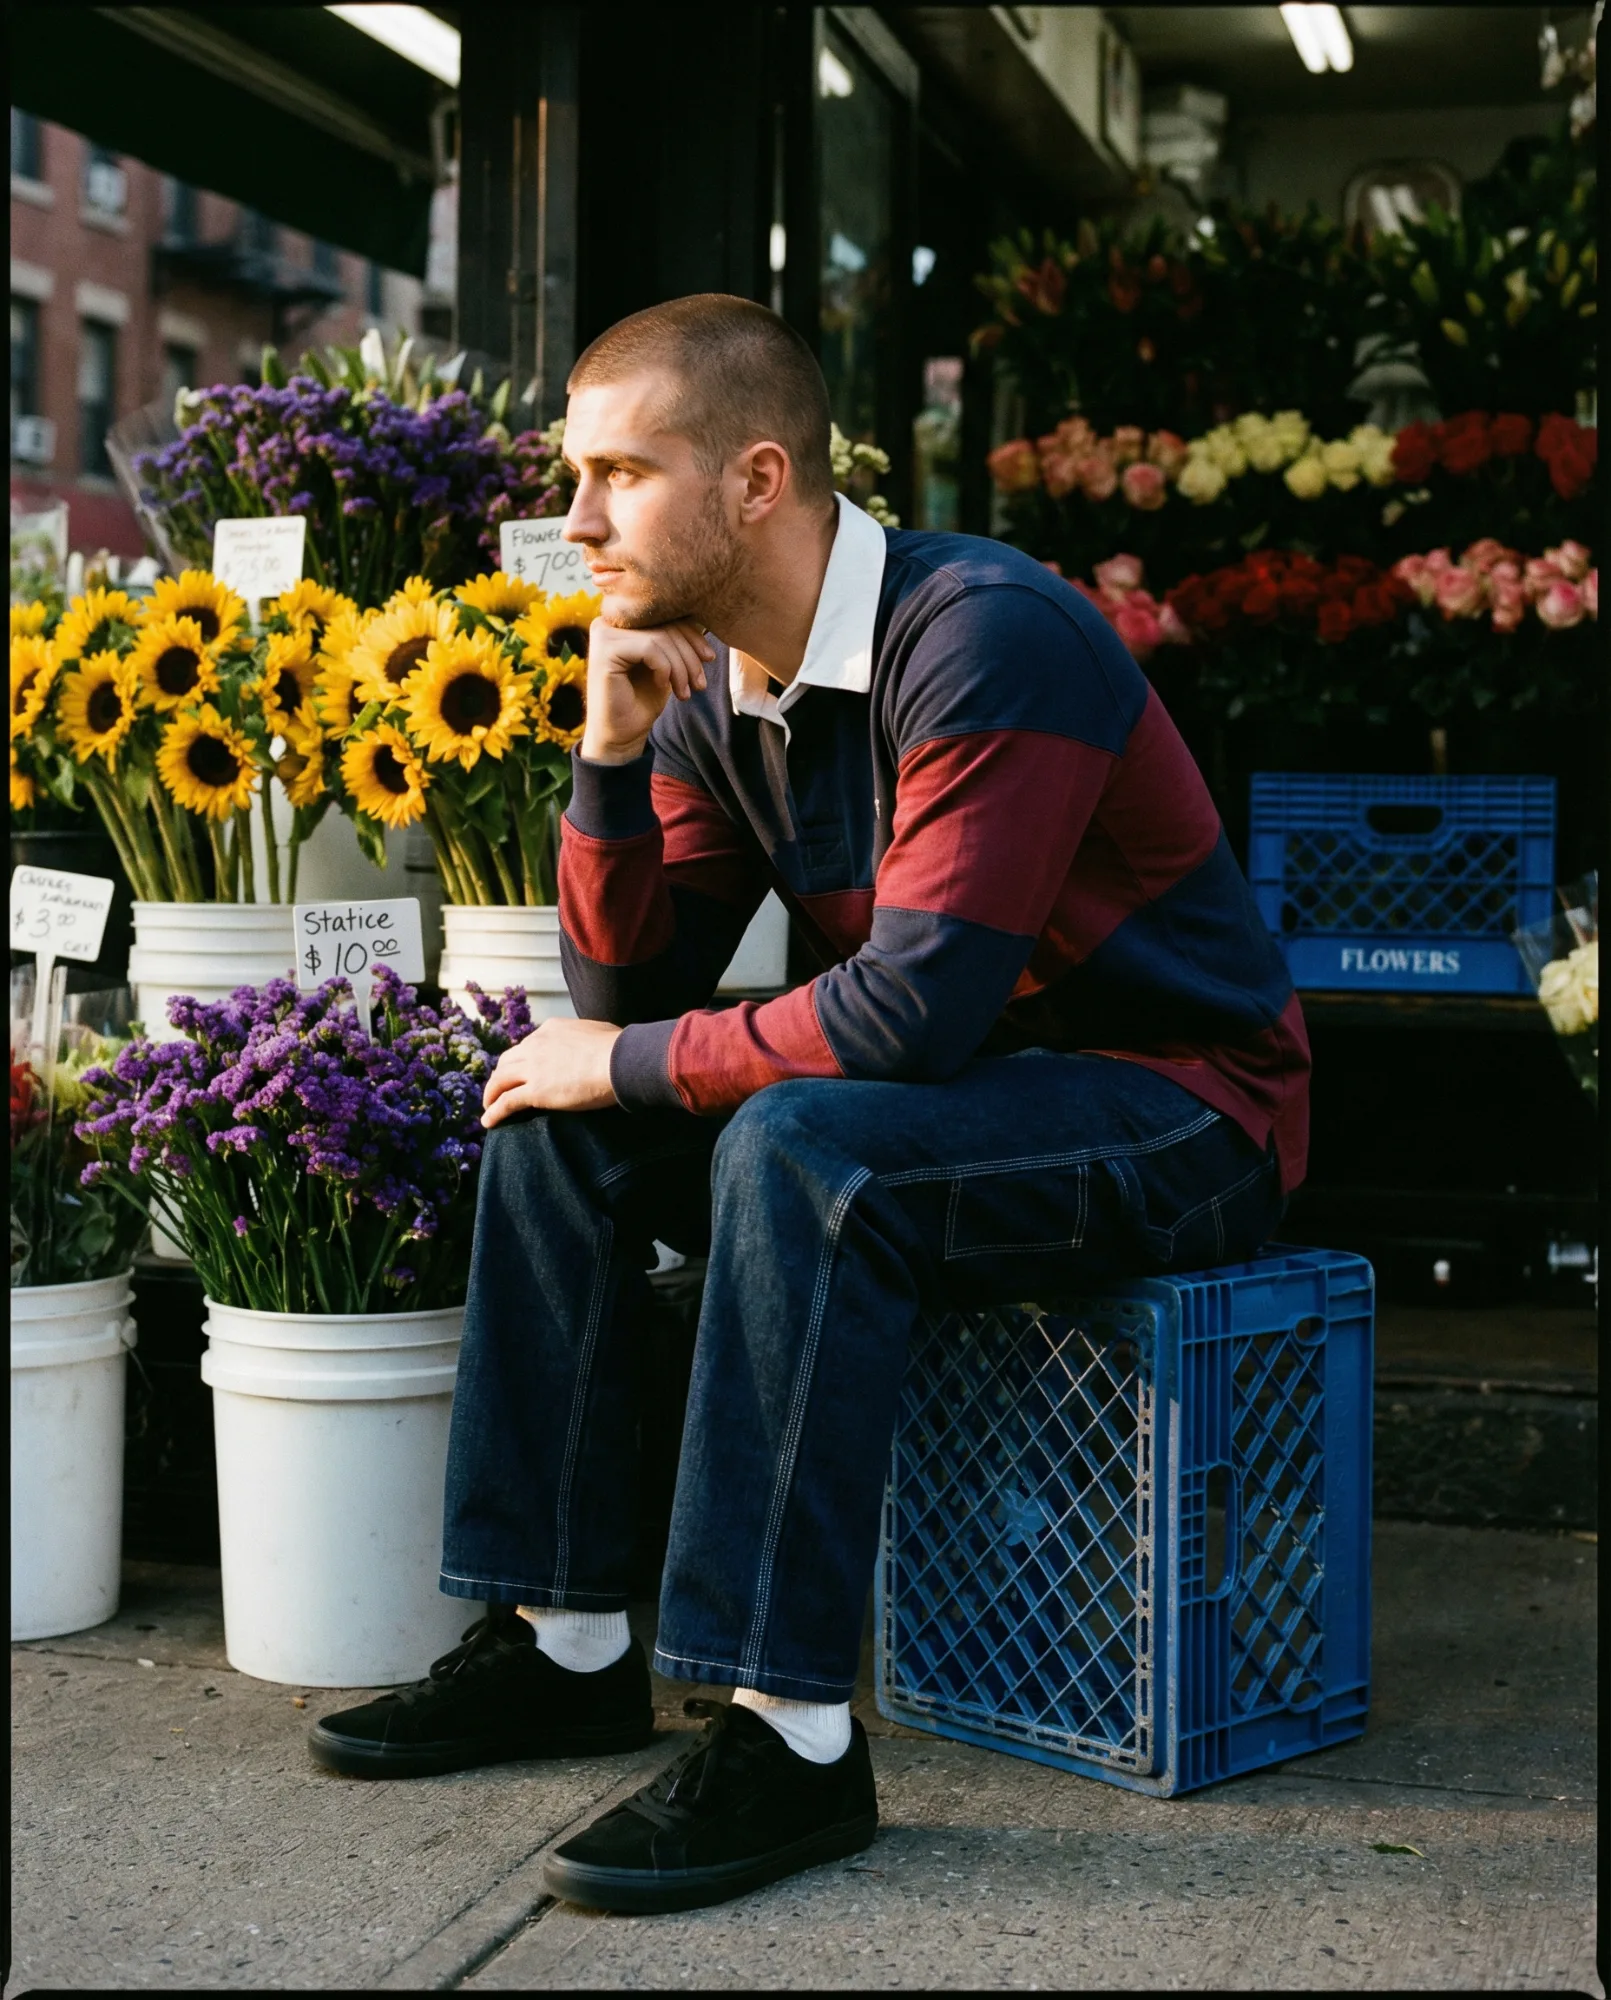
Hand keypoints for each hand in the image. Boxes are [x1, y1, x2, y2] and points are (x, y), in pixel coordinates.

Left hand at [481, 1019, 622, 1125]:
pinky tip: (488, 1122)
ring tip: (489, 1106)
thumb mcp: (598, 1031)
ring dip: (491, 1094)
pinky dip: (494, 1112)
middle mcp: (536, 1045)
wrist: (619, 1061)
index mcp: (551, 1030)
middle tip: (500, 1088)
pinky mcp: (535, 1092)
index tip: (523, 1071)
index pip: (528, 1045)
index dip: (523, 1059)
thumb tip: (595, 1044)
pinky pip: (506, 1103)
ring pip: (500, 1080)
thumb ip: (586, 1038)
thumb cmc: (618, 1047)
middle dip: (501, 1075)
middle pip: (508, 1061)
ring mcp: (533, 1068)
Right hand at [580, 618, 713, 764]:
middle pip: (665, 624)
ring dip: (681, 667)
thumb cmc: (642, 699)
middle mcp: (609, 620)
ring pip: (660, 638)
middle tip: (700, 684)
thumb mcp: (667, 663)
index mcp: (624, 619)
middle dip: (689, 656)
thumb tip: (705, 617)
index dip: (693, 635)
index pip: (667, 614)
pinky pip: (650, 648)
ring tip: (685, 692)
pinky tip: (662, 685)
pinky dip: (664, 668)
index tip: (709, 659)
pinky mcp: (604, 650)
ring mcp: (604, 633)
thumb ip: (675, 639)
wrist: (621, 735)